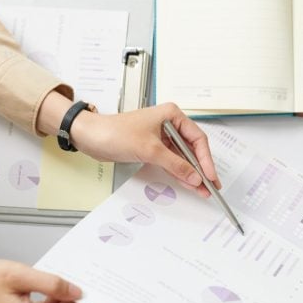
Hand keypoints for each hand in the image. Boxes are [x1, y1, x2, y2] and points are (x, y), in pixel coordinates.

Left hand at [38, 94, 219, 197]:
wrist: (91, 137)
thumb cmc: (114, 132)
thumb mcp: (149, 149)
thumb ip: (175, 164)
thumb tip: (194, 175)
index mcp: (172, 114)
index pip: (197, 138)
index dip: (206, 159)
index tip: (210, 175)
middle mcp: (169, 123)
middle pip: (192, 148)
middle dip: (201, 168)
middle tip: (211, 185)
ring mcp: (161, 136)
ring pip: (183, 156)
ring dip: (191, 172)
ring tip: (201, 188)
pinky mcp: (153, 147)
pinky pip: (172, 160)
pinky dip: (179, 171)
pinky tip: (186, 182)